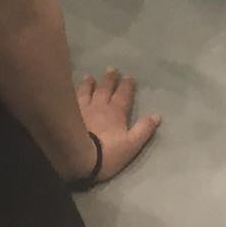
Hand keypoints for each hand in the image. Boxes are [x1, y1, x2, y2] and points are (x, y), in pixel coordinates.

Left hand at [73, 67, 160, 182]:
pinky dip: (73, 94)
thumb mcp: (131, 144)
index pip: (123, 95)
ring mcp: (83, 110)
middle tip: (111, 69)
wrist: (77, 157)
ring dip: (89, 84)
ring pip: (86, 92)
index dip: (127, 86)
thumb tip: (156, 115)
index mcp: (116, 112)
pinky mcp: (68, 116)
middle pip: (105, 89)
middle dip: (109, 79)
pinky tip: (69, 91)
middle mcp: (100, 106)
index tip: (129, 76)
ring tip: (89, 76)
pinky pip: (72, 100)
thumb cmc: (107, 153)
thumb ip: (143, 129)